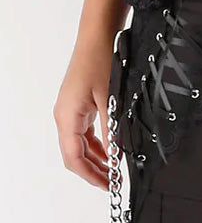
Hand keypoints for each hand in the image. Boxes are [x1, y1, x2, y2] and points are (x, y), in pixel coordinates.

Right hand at [54, 36, 113, 189]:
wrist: (97, 37)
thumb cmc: (100, 62)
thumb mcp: (110, 102)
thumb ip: (112, 132)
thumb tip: (116, 157)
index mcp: (67, 116)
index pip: (73, 158)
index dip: (90, 176)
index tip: (107, 185)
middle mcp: (64, 116)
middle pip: (74, 155)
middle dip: (93, 172)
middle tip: (113, 183)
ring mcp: (70, 112)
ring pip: (80, 146)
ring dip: (96, 161)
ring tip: (114, 172)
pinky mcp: (78, 107)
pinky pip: (84, 135)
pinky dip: (97, 147)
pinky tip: (111, 153)